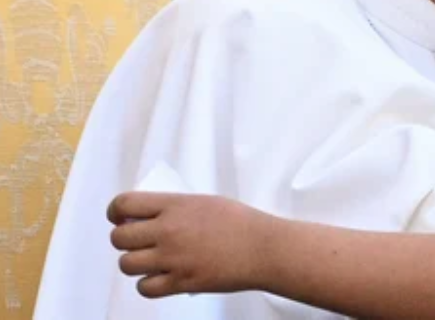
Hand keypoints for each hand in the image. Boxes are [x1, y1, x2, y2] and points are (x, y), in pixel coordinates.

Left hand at [108, 191, 272, 297]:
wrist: (264, 248)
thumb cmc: (240, 223)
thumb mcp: (205, 202)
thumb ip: (175, 208)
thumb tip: (147, 219)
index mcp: (175, 205)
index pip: (124, 204)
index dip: (115, 212)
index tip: (119, 218)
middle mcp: (169, 230)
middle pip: (119, 238)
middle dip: (124, 240)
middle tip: (138, 241)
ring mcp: (173, 258)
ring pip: (127, 264)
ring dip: (134, 263)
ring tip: (150, 261)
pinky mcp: (181, 282)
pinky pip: (145, 287)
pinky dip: (148, 284)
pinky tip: (160, 278)